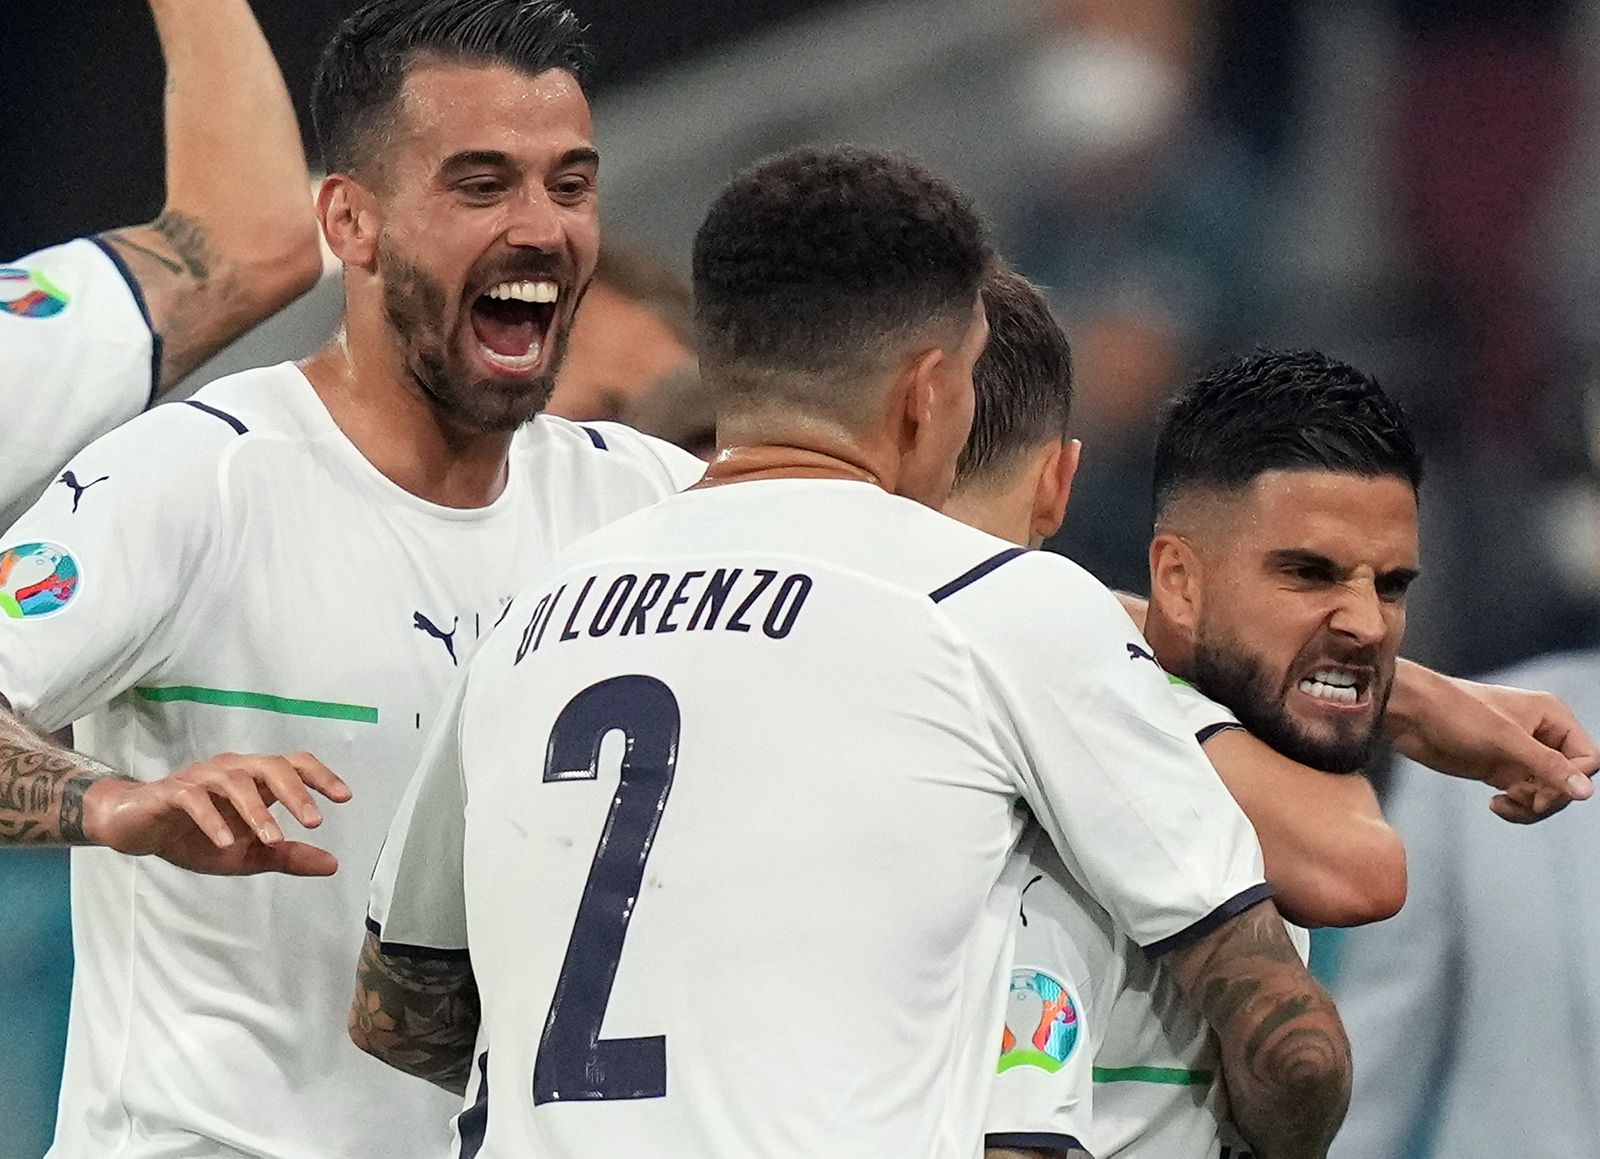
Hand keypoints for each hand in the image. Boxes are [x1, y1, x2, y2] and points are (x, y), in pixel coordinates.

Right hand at [83, 751, 351, 874]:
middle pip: (271, 766)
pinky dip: (212, 820)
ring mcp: (202, 778)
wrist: (138, 830)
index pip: (294, 764)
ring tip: (274, 839)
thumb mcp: (247, 854)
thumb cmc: (196, 837)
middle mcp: (232, 770)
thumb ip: (288, 856)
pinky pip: (195, 799)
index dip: (321, 776)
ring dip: (257, 811)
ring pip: (236, 781)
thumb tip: (333, 865)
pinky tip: (225, 842)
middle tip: (315, 822)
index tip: (345, 797)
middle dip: (296, 792)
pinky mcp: (172, 792)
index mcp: (255, 780)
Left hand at [1387, 662, 1598, 822]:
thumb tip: (1586, 793)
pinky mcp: (1500, 770)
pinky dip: (1516, 807)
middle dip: (1549, 797)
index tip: (1541, 793)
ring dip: (1532, 806)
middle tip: (1523, 801)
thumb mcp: (1506, 740)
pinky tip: (1495, 805)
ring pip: (1548, 792)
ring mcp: (1520, 755)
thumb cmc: (1456, 714)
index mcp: (1553, 717)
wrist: (1409, 715)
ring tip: (1504, 805)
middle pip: (1570, 780)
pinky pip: (1525, 797)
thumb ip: (1547, 767)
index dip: (1571, 781)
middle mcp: (1541, 736)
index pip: (1588, 760)